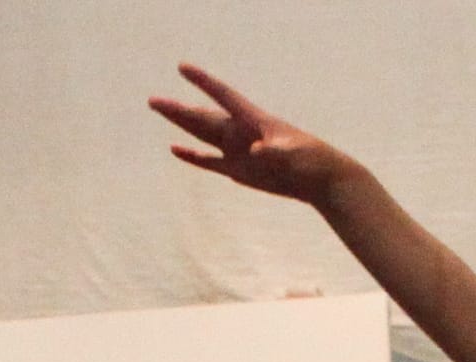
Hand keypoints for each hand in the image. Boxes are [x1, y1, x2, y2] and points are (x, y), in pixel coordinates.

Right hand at [151, 65, 359, 204]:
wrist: (321, 180)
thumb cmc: (313, 161)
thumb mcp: (295, 153)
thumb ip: (274, 150)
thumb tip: (256, 151)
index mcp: (254, 120)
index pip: (224, 96)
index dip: (204, 83)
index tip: (183, 67)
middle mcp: (241, 132)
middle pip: (204, 117)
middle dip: (179, 109)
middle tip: (153, 100)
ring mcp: (238, 151)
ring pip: (203, 134)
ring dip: (181, 124)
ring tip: (160, 110)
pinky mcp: (239, 170)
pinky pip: (210, 162)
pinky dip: (193, 157)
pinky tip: (176, 149)